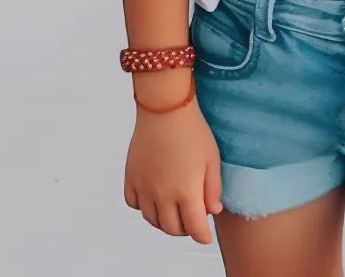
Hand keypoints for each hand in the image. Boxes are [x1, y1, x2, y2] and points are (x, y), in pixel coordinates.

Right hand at [124, 78, 222, 243]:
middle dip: (184, 229)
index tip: (205, 236)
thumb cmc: (193, 130)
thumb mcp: (212, 159)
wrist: (165, 108)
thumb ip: (213, 188)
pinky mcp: (131, 176)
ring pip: (151, 219)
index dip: (201, 236)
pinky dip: (143, 206)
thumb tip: (212, 210)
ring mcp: (144, 186)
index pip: (194, 228)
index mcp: (186, 191)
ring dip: (164, 221)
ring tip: (174, 212)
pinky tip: (153, 197)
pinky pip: (133, 203)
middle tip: (191, 221)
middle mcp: (162, 194)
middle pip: (171, 228)